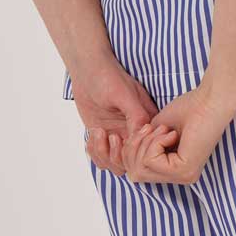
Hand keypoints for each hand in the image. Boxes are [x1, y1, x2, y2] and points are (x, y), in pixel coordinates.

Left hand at [75, 60, 160, 177]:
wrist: (88, 71)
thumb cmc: (108, 77)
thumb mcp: (124, 95)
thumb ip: (136, 115)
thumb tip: (144, 134)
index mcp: (147, 123)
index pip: (147, 151)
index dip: (133, 152)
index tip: (118, 136)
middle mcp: (135, 134)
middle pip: (132, 163)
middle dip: (117, 156)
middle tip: (109, 135)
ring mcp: (119, 137)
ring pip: (116, 165)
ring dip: (104, 155)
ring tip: (98, 133)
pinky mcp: (104, 138)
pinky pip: (102, 158)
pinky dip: (94, 153)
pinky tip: (92, 135)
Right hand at [124, 80, 235, 185]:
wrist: (209, 100)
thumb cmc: (187, 110)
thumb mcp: (153, 132)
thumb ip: (140, 147)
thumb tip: (122, 161)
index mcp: (175, 170)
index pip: (136, 172)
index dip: (129, 151)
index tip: (136, 131)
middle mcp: (180, 178)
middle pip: (134, 174)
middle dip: (134, 147)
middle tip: (152, 128)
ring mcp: (184, 177)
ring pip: (140, 169)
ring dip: (146, 142)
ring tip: (164, 129)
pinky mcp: (184, 171)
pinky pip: (151, 161)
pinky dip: (155, 141)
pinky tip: (172, 133)